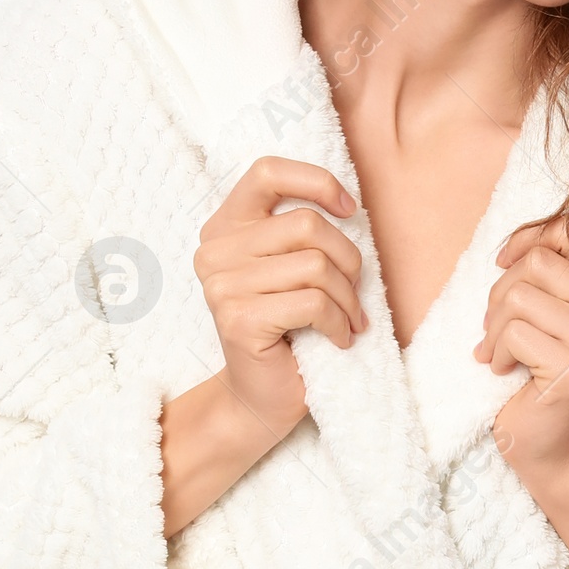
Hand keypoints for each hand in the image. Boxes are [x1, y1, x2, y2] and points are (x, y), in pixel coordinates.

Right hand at [193, 156, 365, 439]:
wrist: (262, 395)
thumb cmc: (288, 328)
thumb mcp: (291, 268)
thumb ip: (301, 232)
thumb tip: (349, 203)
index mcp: (225, 226)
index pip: (267, 173)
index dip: (316, 181)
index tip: (350, 210)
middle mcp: (214, 251)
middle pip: (306, 225)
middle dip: (348, 260)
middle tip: (354, 292)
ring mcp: (221, 286)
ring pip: (316, 266)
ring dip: (347, 298)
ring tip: (349, 319)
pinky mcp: (239, 319)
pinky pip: (313, 303)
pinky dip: (339, 323)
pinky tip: (339, 339)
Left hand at [476, 218, 568, 470]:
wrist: (552, 442)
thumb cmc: (543, 370)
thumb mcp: (550, 311)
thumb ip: (546, 273)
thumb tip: (511, 249)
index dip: (526, 240)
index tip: (503, 263)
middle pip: (540, 263)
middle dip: (501, 292)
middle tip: (495, 325)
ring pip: (521, 298)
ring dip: (493, 328)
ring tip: (497, 351)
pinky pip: (515, 334)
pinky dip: (497, 352)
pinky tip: (505, 370)